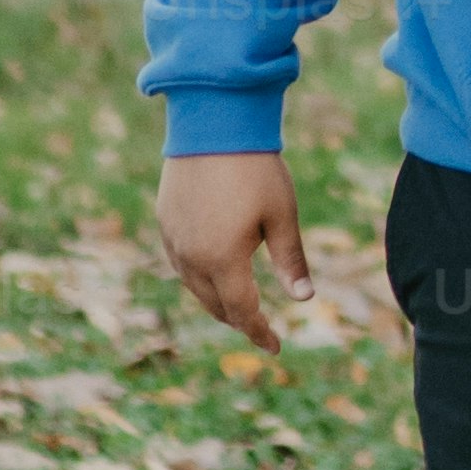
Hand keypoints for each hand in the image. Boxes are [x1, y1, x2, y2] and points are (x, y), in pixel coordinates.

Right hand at [156, 151, 313, 352]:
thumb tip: (304, 298)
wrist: (213, 123)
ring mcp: (173, 241)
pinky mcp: (166, 222)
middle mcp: (191, 258)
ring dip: (217, 300)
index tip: (276, 346)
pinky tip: (213, 271)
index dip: (259, 332)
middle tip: (260, 328)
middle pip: (215, 305)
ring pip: (195, 287)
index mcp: (222, 261)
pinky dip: (199, 277)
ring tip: (239, 304)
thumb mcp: (282, 214)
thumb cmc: (255, 168)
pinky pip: (181, 263)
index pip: (242, 312)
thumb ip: (291, 259)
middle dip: (239, 320)